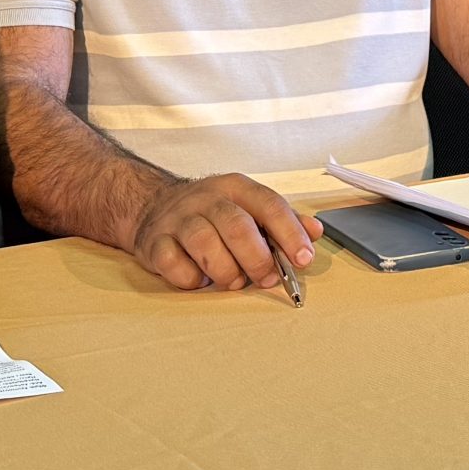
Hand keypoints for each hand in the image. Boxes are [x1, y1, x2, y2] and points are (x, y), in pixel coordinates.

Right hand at [131, 174, 321, 292]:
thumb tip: (315, 232)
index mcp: (236, 188)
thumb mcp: (248, 207)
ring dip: (225, 271)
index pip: (269, 205)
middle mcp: (206, 199)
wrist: (153, 206)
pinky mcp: (155, 241)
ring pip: (205, 244)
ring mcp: (178, 219)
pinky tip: (199, 280)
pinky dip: (190, 278)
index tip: (303, 259)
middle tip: (267, 279)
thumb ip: (282, 220)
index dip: (290, 233)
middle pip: (237, 226)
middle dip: (258, 259)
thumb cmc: (212, 213)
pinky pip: (172, 262)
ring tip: (233, 281)